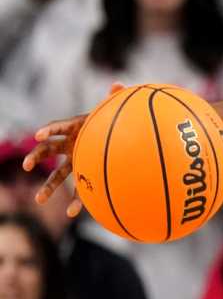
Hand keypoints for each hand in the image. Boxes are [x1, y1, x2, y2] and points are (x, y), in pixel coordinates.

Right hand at [23, 82, 124, 215]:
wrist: (120, 137)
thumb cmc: (114, 121)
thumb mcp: (114, 111)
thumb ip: (116, 99)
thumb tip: (120, 84)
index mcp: (77, 129)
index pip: (58, 128)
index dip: (49, 130)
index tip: (39, 134)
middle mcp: (71, 146)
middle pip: (48, 151)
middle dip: (35, 157)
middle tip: (26, 165)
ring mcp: (76, 161)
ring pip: (57, 175)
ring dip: (48, 187)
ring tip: (39, 200)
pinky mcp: (86, 174)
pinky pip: (80, 189)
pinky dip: (77, 202)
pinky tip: (73, 214)